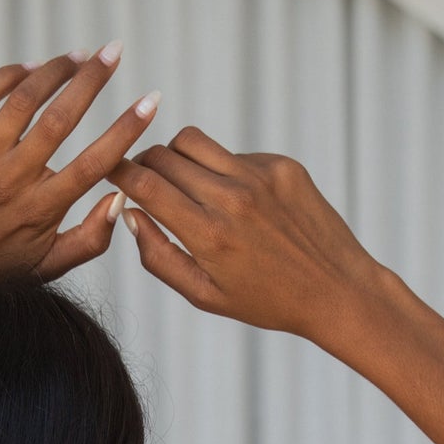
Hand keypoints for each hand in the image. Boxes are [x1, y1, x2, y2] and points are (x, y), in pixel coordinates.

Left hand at [0, 49, 161, 286]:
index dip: (127, 130)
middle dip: (92, 80)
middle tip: (114, 52)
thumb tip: (120, 199)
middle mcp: (10, 182)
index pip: (94, 163)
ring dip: (54, 71)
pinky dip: (5, 77)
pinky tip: (29, 70)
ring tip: (77, 56)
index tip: (151, 101)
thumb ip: (92, 239)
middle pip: (60, 119)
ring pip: (21, 101)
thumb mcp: (50, 266)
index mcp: (41, 210)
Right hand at [107, 130, 384, 351]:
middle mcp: (232, 199)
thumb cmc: (266, 301)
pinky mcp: (282, 166)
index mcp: (208, 236)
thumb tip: (129, 214)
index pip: (145, 184)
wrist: (336, 290)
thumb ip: (158, 256)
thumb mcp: (204, 295)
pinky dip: (222, 170)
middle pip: (164, 156)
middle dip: (143, 164)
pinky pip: (233, 154)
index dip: (118, 171)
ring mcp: (260, 177)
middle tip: (141, 180)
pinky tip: (238, 201)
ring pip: (193, 142)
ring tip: (183, 183)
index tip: (107, 168)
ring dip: (176, 157)